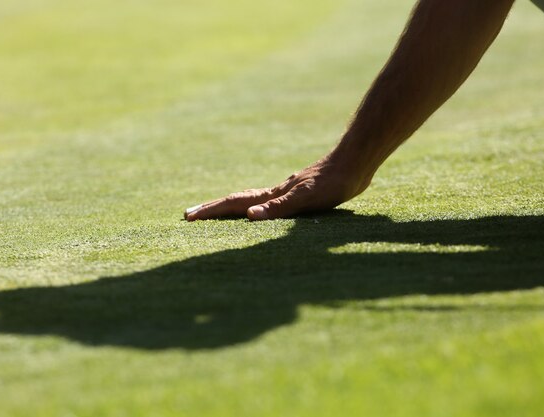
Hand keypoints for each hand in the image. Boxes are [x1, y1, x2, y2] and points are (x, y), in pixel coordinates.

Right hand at [184, 155, 370, 220]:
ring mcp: (286, 191)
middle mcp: (275, 192)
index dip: (212, 211)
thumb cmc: (334, 182)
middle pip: (237, 200)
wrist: (355, 162)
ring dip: (230, 208)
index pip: (235, 203)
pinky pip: (268, 202)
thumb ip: (279, 207)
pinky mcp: (299, 192)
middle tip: (189, 215)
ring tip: (215, 213)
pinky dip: (254, 207)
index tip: (188, 217)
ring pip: (250, 200)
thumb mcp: (307, 198)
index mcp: (274, 194)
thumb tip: (249, 216)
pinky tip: (259, 210)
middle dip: (212, 209)